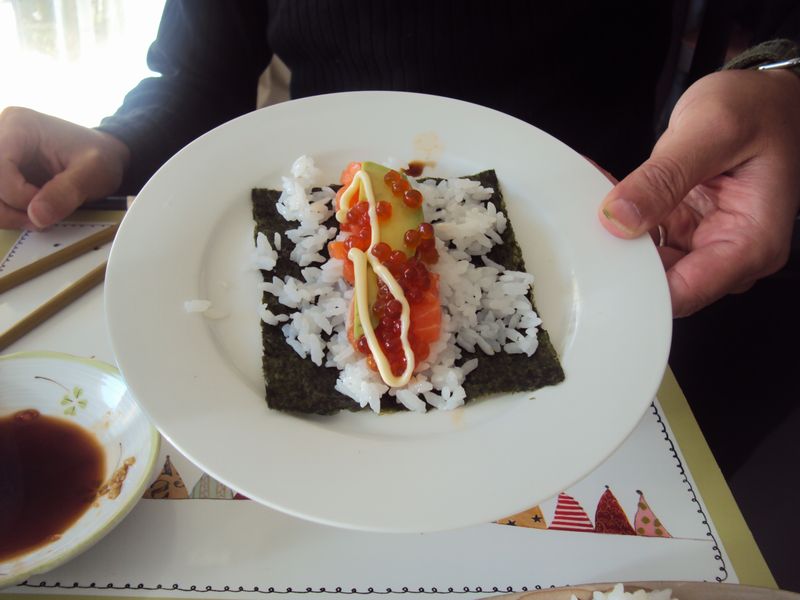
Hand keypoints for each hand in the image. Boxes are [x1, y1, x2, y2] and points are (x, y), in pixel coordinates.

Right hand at [0, 107, 129, 229]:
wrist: (104, 156)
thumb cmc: (99, 157)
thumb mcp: (93, 173)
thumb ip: (66, 193)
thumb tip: (36, 216)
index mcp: (19, 126)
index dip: (17, 195)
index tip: (45, 207)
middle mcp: (0, 134)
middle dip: (7, 208)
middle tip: (38, 219)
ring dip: (5, 213)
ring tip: (37, 218)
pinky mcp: (1, 171)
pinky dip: (8, 211)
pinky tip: (31, 214)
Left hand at [598, 68, 799, 316]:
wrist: (764, 96)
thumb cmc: (758, 109)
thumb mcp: (711, 131)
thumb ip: (664, 178)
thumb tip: (618, 219)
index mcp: (751, 243)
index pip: (685, 293)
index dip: (637, 288)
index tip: (599, 266)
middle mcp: (730, 252)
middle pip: (661, 283)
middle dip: (619, 258)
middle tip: (585, 226)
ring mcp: (704, 243)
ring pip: (645, 262)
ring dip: (615, 236)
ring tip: (593, 201)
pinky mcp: (684, 229)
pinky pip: (643, 237)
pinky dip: (620, 219)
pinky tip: (604, 193)